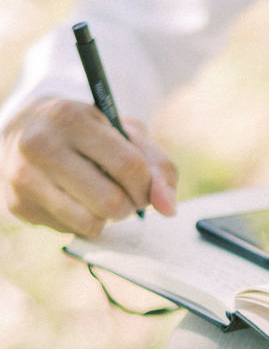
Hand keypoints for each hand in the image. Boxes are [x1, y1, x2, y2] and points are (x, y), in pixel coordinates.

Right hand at [1, 98, 177, 234]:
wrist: (25, 131)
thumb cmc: (86, 132)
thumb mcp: (125, 133)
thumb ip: (157, 166)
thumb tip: (168, 208)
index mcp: (69, 118)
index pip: (128, 166)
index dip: (146, 185)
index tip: (143, 186)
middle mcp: (39, 145)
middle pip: (110, 202)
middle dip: (128, 205)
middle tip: (122, 192)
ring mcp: (23, 177)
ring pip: (90, 223)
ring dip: (106, 217)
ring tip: (98, 195)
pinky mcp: (19, 204)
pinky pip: (70, 231)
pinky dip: (82, 221)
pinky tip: (73, 199)